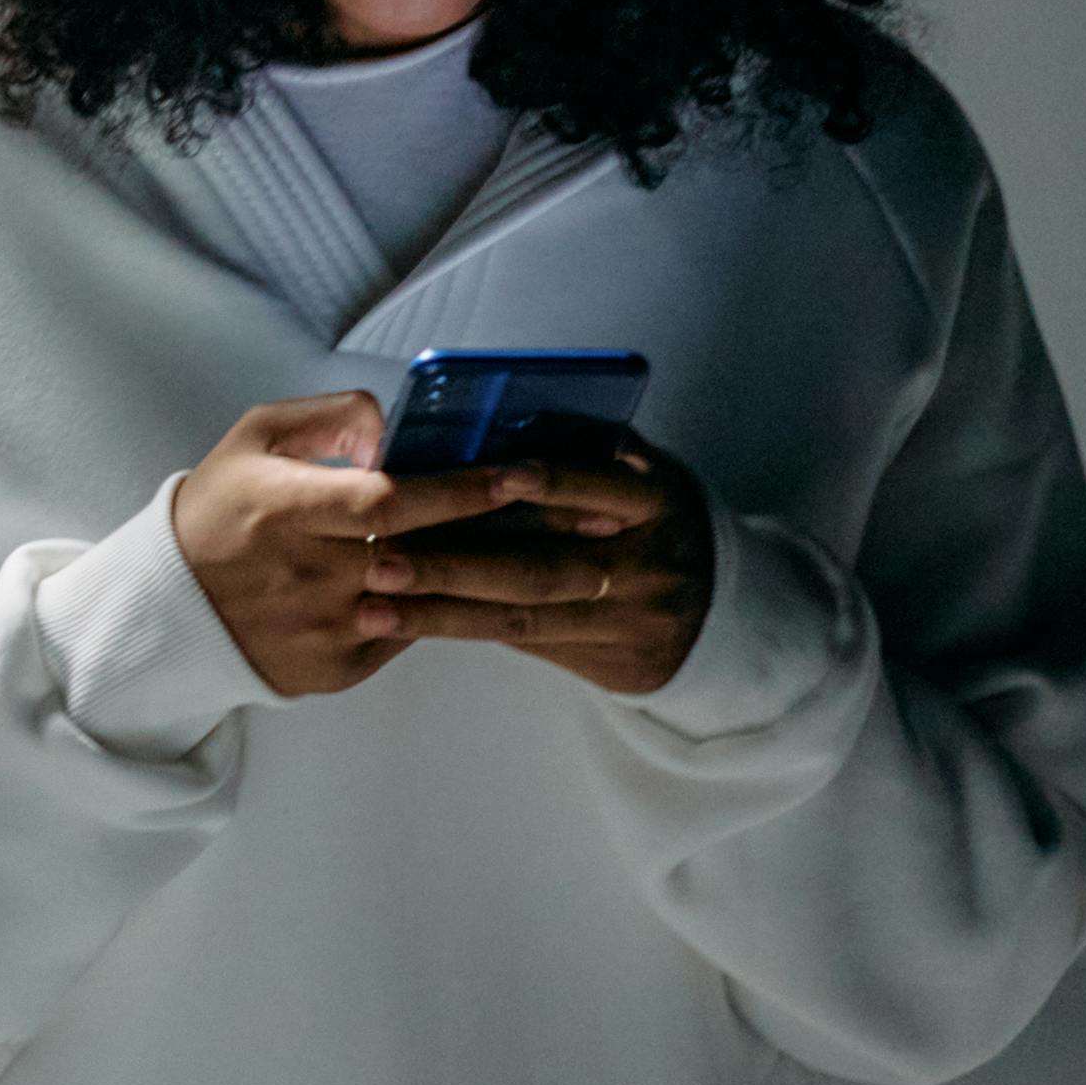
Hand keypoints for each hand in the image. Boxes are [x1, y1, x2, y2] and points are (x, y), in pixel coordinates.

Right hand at [172, 392, 547, 698]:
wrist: (168, 605)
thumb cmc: (220, 510)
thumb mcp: (255, 440)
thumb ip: (329, 417)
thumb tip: (395, 431)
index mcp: (285, 510)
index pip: (387, 501)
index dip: (456, 492)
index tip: (515, 478)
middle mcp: (309, 575)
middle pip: (423, 558)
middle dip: (502, 544)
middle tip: (570, 529)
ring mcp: (325, 629)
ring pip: (427, 603)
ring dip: (484, 583)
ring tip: (548, 568)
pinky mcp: (335, 669)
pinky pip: (406, 637)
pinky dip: (433, 612)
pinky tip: (460, 593)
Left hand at [364, 432, 713, 699]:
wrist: (713, 610)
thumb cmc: (644, 516)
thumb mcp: (635, 475)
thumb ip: (580, 450)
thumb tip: (478, 426)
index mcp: (653, 499)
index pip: (602, 486)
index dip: (553, 482)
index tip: (493, 475)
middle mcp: (643, 562)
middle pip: (543, 565)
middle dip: (458, 565)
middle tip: (381, 557)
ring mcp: (625, 617)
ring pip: (523, 615)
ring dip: (441, 611)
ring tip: (372, 606)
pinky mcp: (606, 658)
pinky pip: (523, 643)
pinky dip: (460, 630)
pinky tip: (402, 626)